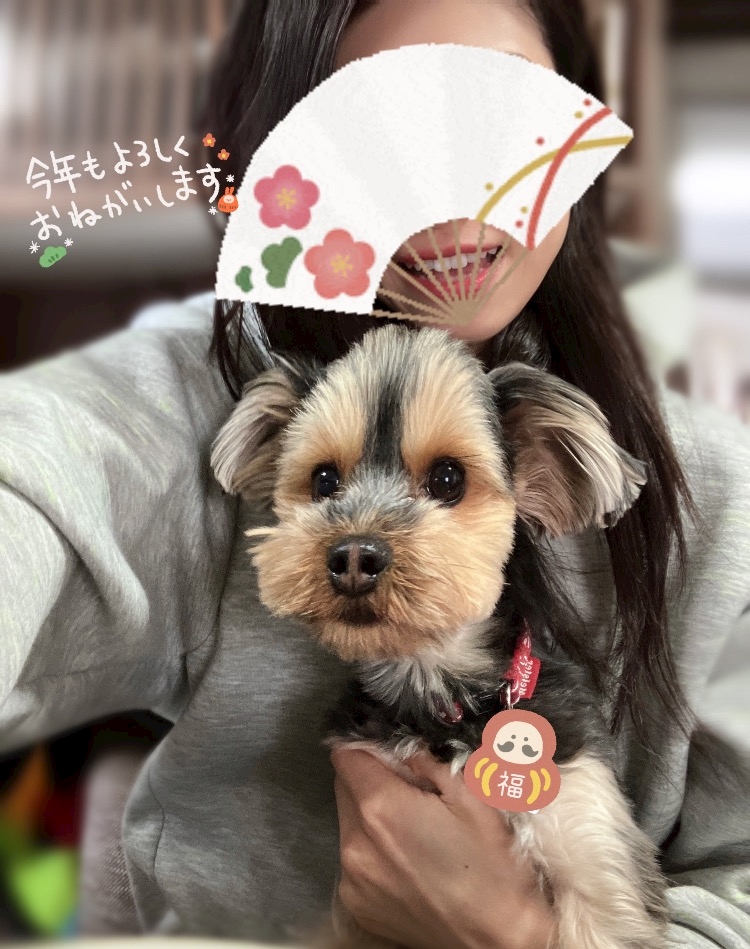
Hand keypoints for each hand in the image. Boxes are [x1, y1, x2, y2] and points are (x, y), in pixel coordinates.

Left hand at [331, 747, 555, 948]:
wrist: (499, 940)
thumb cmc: (493, 867)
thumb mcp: (472, 794)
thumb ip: (426, 758)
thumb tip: (401, 745)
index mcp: (382, 808)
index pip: (345, 754)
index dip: (367, 746)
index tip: (389, 753)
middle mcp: (356, 843)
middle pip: (344, 786)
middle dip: (372, 779)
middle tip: (413, 792)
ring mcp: (352, 878)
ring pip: (348, 822)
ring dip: (371, 815)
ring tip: (416, 830)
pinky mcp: (356, 904)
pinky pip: (354, 858)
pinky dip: (374, 850)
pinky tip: (409, 860)